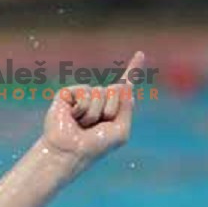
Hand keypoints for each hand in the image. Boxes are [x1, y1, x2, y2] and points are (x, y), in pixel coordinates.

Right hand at [42, 51, 143, 165]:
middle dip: (111, 109)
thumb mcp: (121, 130)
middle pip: (117, 89)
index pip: (124, 87)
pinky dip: (82, 109)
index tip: (140, 54)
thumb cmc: (95, 146)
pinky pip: (85, 92)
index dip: (134, 70)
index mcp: (112, 108)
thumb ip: (127, 108)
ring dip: (95, 113)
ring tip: (83, 125)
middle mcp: (98, 99)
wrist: (71, 152)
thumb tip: (125, 85)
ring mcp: (82, 95)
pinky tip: (73, 118)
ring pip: (100, 92)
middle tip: (97, 126)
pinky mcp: (68, 94)